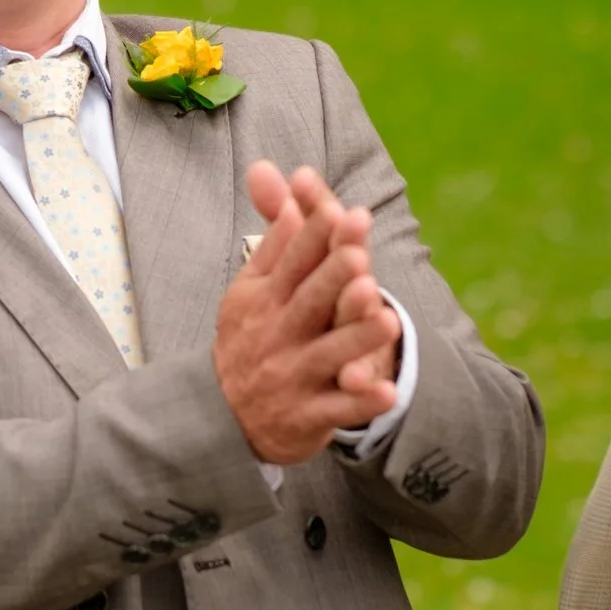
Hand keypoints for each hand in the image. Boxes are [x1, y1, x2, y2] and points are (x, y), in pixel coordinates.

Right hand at [214, 161, 398, 463]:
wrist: (222, 416)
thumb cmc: (249, 339)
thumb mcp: (252, 289)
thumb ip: (276, 242)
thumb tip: (291, 193)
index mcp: (267, 299)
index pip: (292, 262)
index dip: (315, 238)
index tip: (339, 211)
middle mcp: (278, 335)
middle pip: (310, 303)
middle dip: (334, 280)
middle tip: (360, 256)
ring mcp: (293, 376)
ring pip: (330, 355)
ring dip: (357, 339)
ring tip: (388, 320)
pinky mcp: (308, 415)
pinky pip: (338, 409)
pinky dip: (361, 403)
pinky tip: (386, 393)